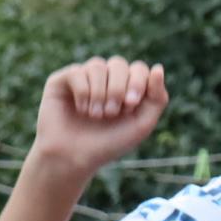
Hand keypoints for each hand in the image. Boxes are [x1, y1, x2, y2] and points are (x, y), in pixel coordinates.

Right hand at [30, 56, 169, 177]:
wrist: (74, 157)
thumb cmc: (110, 143)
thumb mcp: (142, 124)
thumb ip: (157, 98)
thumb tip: (158, 68)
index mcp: (127, 86)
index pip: (139, 69)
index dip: (137, 82)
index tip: (130, 105)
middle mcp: (106, 78)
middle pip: (119, 64)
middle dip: (118, 88)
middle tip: (112, 113)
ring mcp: (84, 77)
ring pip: (98, 65)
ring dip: (100, 93)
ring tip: (96, 115)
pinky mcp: (62, 80)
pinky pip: (77, 71)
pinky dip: (83, 92)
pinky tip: (81, 110)